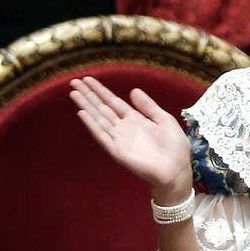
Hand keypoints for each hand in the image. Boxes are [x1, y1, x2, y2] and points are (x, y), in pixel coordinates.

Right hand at [69, 77, 191, 200]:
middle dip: (88, 95)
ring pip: (98, 118)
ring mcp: (118, 139)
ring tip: (73, 93)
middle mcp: (123, 127)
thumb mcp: (164, 120)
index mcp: (135, 119)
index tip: (88, 79)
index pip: (113, 102)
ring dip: (86, 105)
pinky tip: (82, 113)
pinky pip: (102, 135)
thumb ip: (148, 106)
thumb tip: (133, 90)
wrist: (176, 171)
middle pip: (102, 108)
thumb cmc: (174, 147)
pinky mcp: (116, 151)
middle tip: (74, 82)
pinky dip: (91, 124)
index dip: (100, 91)